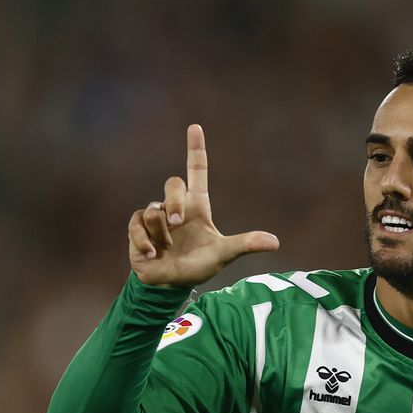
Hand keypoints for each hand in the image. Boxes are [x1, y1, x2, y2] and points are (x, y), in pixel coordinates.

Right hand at [127, 124, 278, 287]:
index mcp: (197, 206)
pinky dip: (145, 242)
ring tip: (166, 249)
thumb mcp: (222, 255)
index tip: (195, 127)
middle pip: (172, 183)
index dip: (196, 149)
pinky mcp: (138, 228)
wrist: (169, 285)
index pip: (197, 171)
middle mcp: (176, 207)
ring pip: (153, 210)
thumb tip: (275, 242)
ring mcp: (155, 217)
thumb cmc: (197, 266)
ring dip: (161, 234)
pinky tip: (152, 254)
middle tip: (176, 223)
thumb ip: (244, 245)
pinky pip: (137, 225)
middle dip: (173, 202)